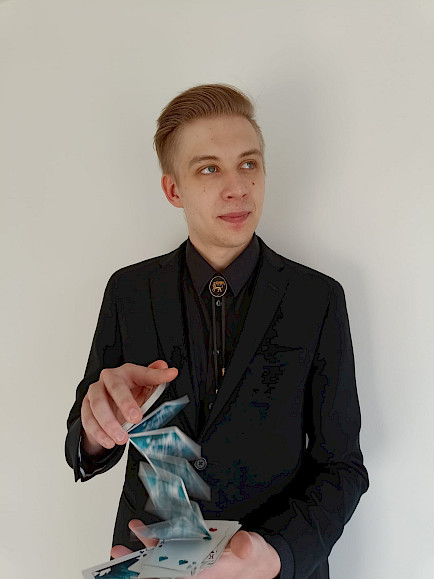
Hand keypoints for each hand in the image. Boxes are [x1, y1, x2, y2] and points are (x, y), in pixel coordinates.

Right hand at [81, 360, 177, 454]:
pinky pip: (89, 419)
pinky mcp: (85, 406)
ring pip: (98, 404)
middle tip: (136, 418)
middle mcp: (109, 379)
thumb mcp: (144, 388)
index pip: (143, 372)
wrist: (107, 406)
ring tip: (122, 438)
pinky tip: (109, 441)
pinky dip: (99, 433)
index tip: (170, 375)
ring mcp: (95, 392)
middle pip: (116, 388)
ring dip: (110, 423)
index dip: (157, 374)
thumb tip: (169, 370)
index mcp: (127, 372)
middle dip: (126, 403)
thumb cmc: (128, 394)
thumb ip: (156, 380)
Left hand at [111, 520, 280, 578]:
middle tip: (118, 562)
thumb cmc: (254, 559)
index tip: (138, 575)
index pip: (175, 578)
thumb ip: (247, 547)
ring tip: (121, 548)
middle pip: (160, 573)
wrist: (258, 558)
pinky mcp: (190, 551)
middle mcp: (193, 570)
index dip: (155, 576)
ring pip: (158, 561)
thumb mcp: (254, 550)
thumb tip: (243, 545)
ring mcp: (190, 561)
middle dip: (137, 570)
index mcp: (206, 575)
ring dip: (138, 555)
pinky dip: (153, 540)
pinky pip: (167, 547)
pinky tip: (142, 531)